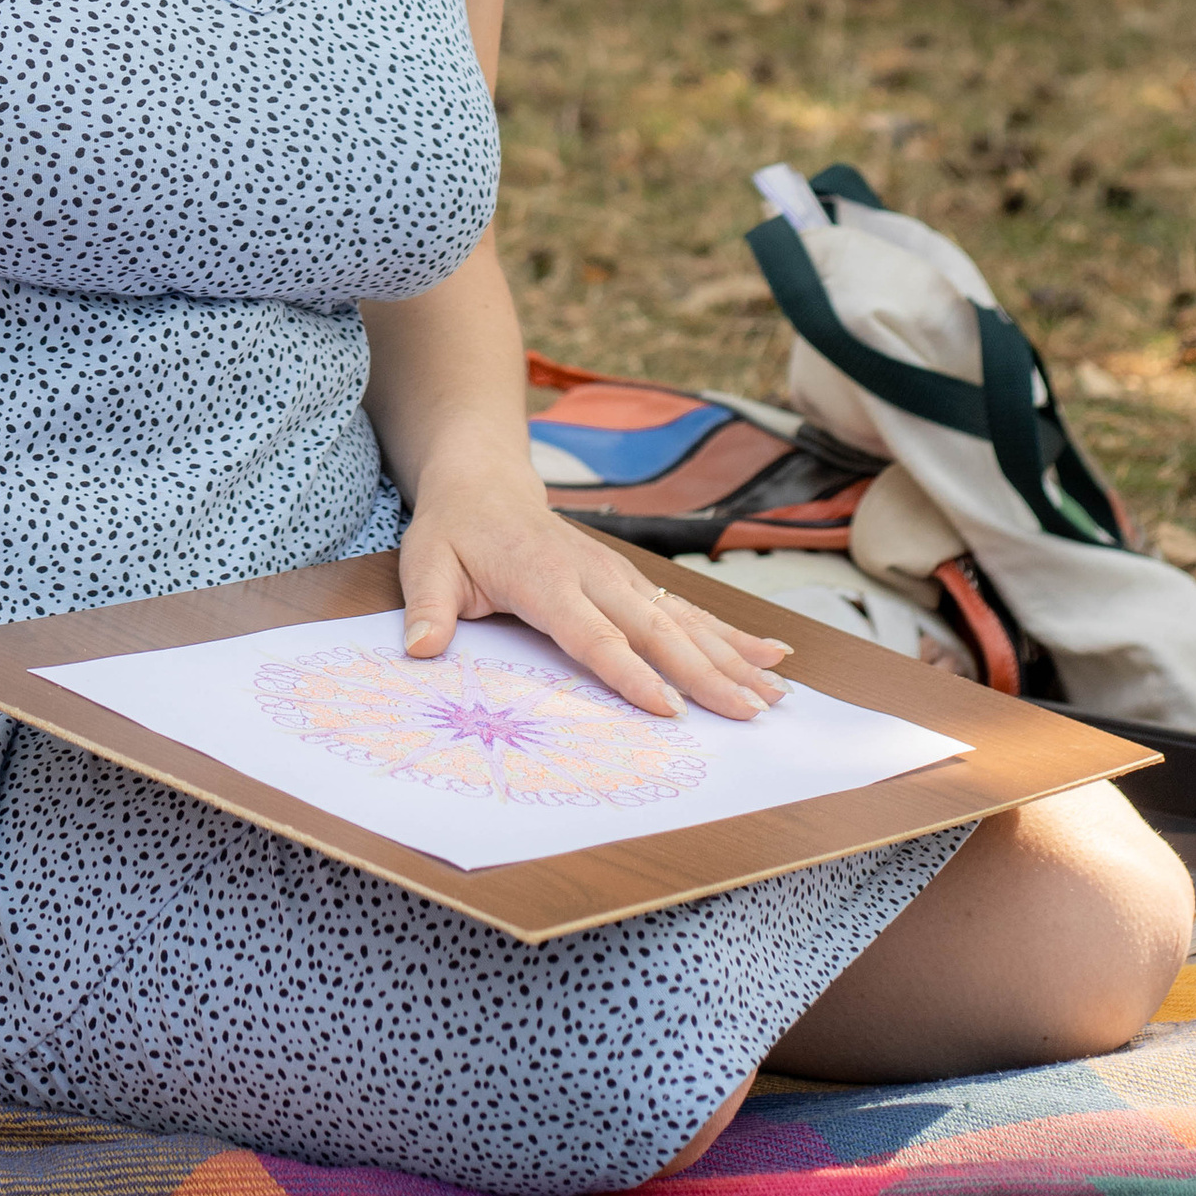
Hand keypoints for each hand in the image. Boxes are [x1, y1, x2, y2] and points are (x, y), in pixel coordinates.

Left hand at [397, 460, 790, 722]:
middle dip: (706, 674)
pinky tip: (770, 656)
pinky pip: (687, 610)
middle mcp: (594, 575)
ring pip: (683, 621)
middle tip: (750, 713)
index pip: (593, 634)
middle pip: (656, 631)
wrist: (483, 482)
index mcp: (545, 579)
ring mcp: (619, 576)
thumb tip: (419, 649)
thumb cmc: (454, 532)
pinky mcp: (632, 581)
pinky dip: (730, 635)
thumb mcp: (427, 565)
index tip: (669, 709)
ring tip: (776, 694)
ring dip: (732, 659)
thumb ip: (429, 609)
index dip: (630, 673)